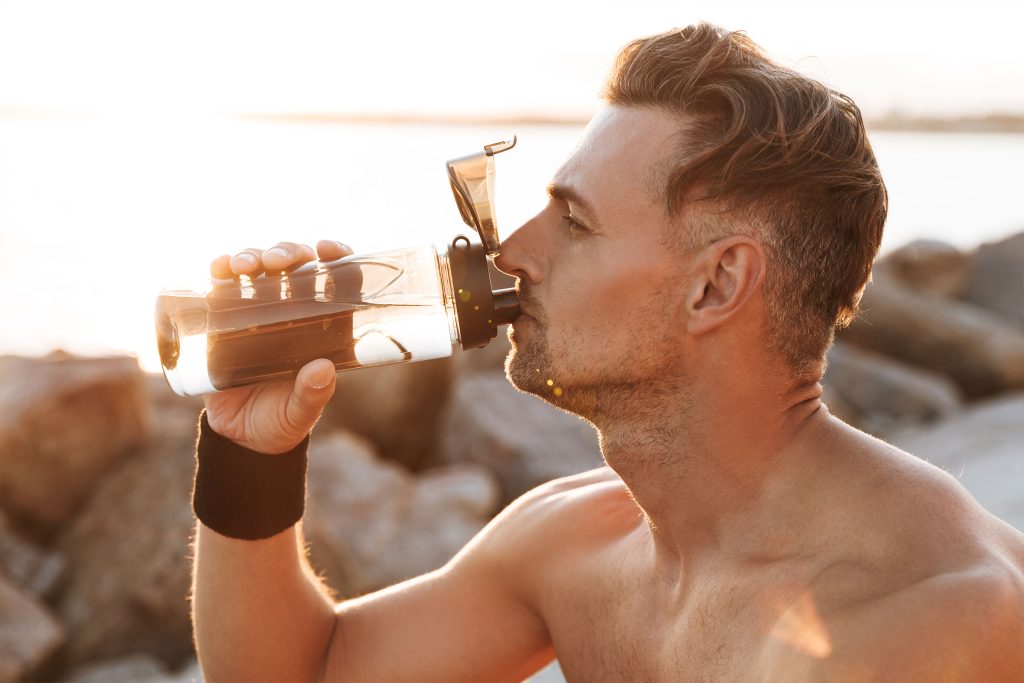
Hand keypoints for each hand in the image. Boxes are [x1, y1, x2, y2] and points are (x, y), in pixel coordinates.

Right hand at [202, 240, 353, 453]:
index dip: (336, 256)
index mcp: (320, 326)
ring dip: (252, 256)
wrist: (239, 438)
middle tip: (279, 262)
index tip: (327, 249)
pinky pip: (221, 285)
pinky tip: (219, 268)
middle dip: (287, 252)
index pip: (334, 278)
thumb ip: (311, 397)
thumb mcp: (299, 414)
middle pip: (293, 264)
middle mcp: (290, 310)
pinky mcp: (222, 319)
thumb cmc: (280, 422)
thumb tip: (323, 370)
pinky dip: (220, 269)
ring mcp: (255, 311)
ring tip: (245, 266)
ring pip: (257, 267)